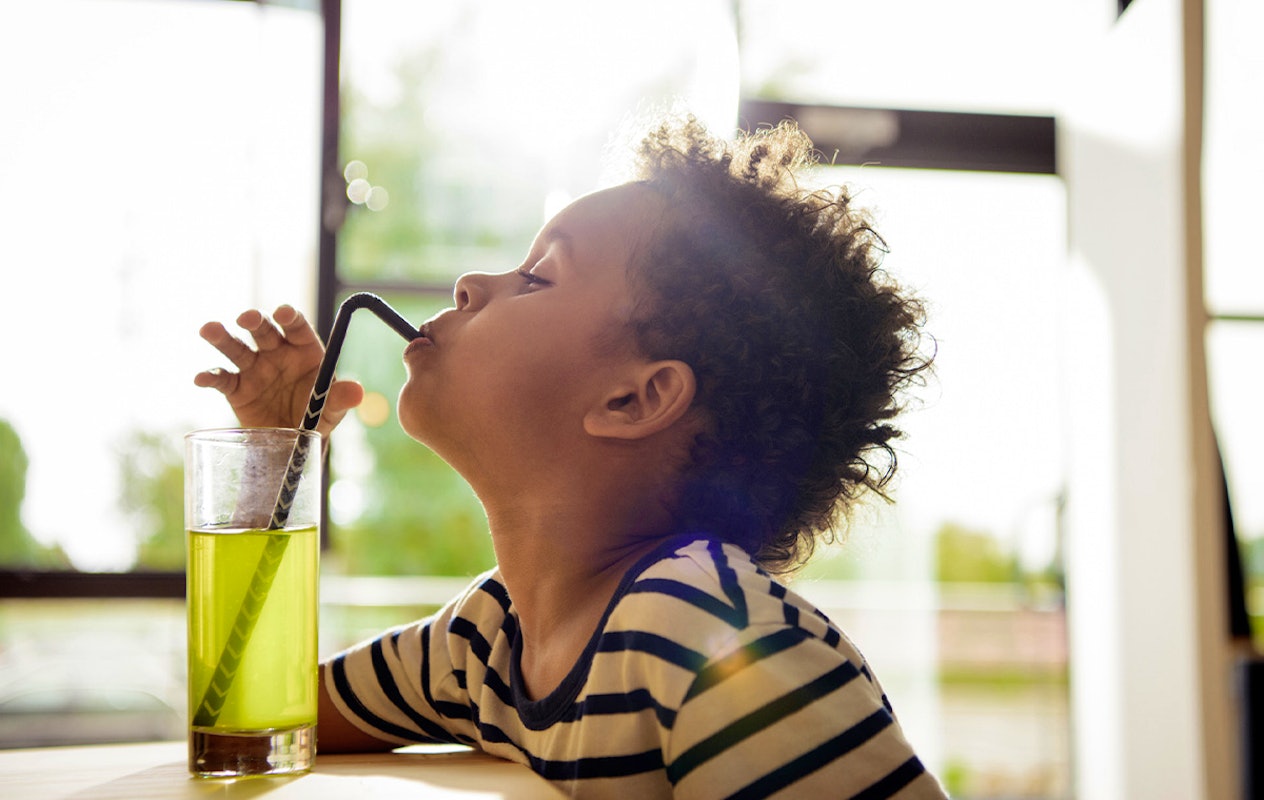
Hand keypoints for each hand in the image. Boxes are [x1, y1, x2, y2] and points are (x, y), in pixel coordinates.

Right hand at [194, 305, 363, 437]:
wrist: (294, 441)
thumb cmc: (317, 415)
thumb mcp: (332, 409)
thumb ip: (340, 398)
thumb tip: (357, 391)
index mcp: (303, 350)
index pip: (296, 327)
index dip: (289, 317)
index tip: (283, 313)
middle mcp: (276, 353)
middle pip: (264, 331)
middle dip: (255, 321)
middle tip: (247, 318)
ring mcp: (254, 368)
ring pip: (236, 348)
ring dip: (222, 338)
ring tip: (209, 330)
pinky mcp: (236, 388)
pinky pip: (222, 380)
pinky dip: (210, 377)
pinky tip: (201, 378)